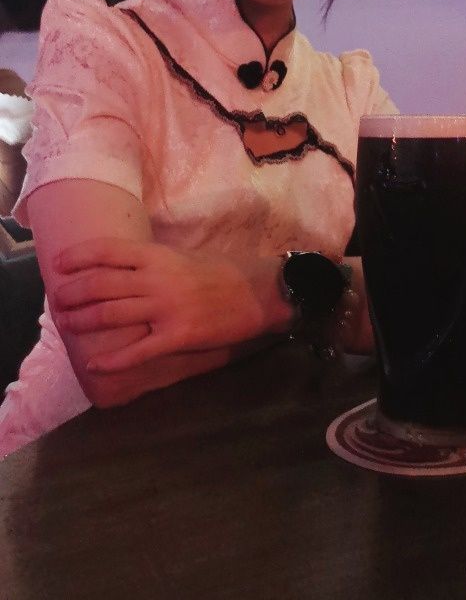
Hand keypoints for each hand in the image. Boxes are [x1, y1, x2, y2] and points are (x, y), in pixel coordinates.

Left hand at [52, 238, 268, 372]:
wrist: (258, 292)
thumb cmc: (220, 272)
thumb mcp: (182, 255)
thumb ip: (151, 261)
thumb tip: (118, 266)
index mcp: (158, 255)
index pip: (109, 251)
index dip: (79, 257)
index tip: (59, 265)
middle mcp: (157, 279)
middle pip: (102, 284)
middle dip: (73, 293)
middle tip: (57, 301)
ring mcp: (166, 309)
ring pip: (112, 315)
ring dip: (83, 320)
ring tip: (67, 324)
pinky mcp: (178, 337)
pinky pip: (138, 350)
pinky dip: (113, 359)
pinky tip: (94, 364)